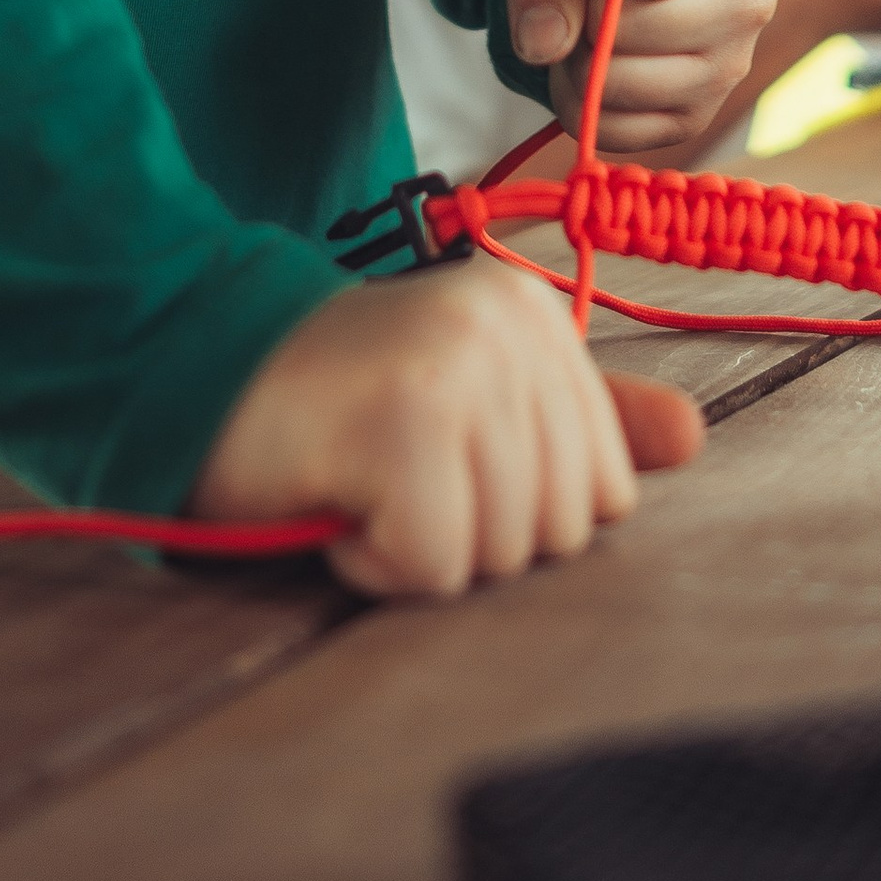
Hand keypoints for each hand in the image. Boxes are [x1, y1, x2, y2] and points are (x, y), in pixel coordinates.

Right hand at [188, 262, 703, 596]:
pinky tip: (336, 500)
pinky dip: (374, 561)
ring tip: (363, 479)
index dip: (514, 505)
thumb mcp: (466, 399)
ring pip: (502, 552)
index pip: (603, 488)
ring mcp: (457, 367)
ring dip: (420, 548)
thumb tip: (692, 440)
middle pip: (561, 529)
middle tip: (391, 472)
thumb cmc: (334, 403)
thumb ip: (578, 418)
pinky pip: (433, 564)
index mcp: (534, 316)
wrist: (189, 367)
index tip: (433, 457)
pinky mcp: (402, 421)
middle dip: (472, 533)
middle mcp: (508, 326)